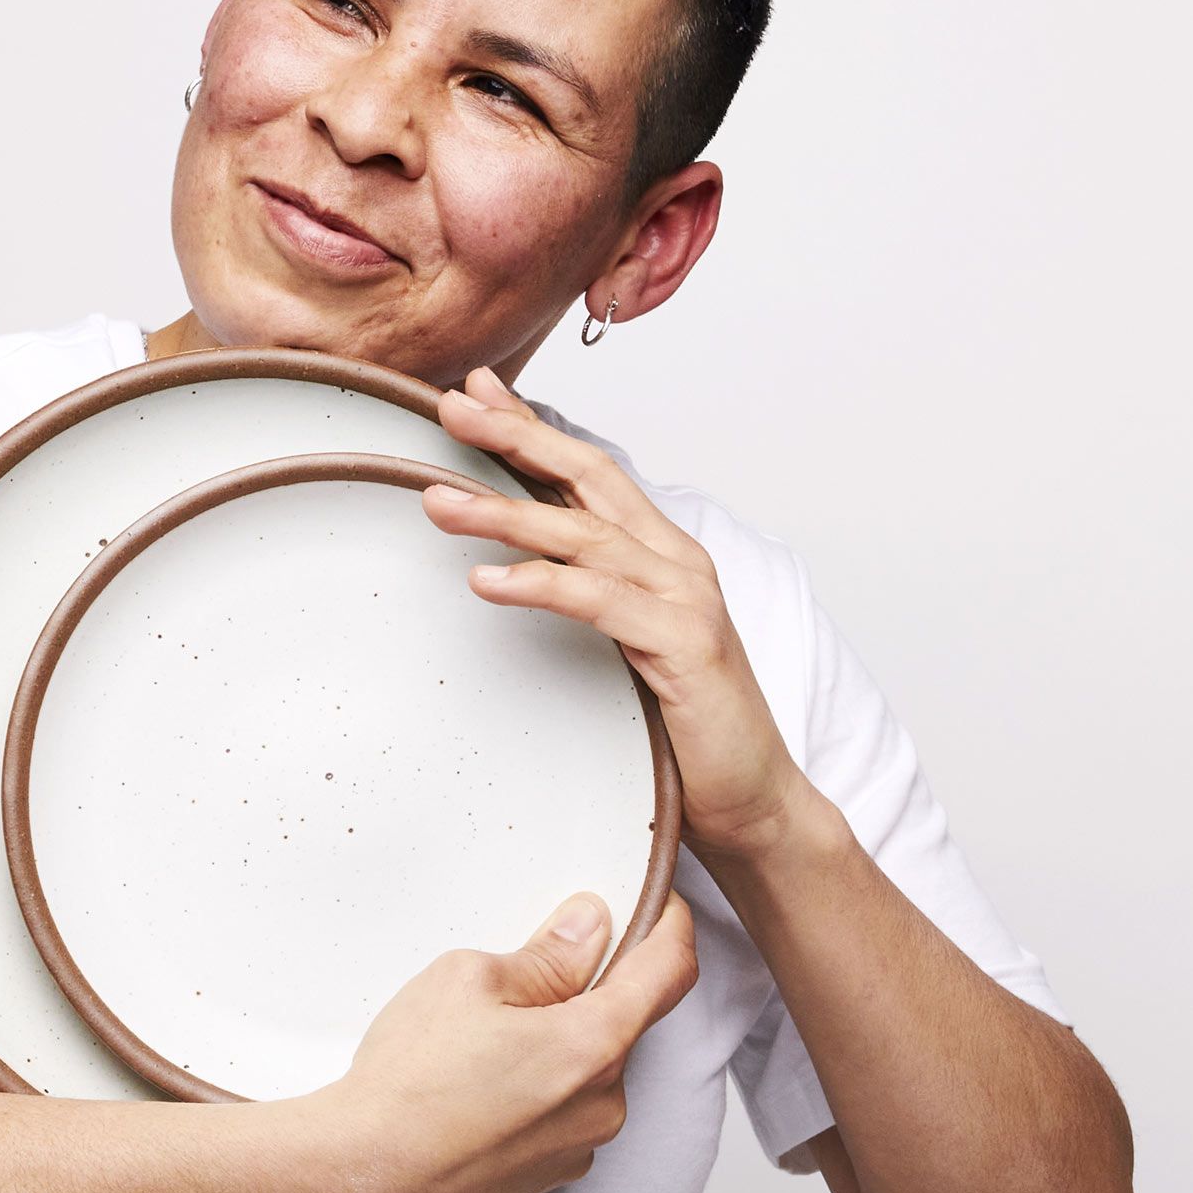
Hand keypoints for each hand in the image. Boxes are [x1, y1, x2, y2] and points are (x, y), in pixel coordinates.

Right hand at [301, 886, 698, 1192]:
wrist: (358, 1182)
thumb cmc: (408, 1083)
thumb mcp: (468, 980)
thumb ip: (545, 955)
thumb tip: (590, 929)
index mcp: (595, 1044)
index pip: (669, 971)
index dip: (669, 925)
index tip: (659, 903)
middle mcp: (602, 1105)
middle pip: (620, 1023)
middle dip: (584, 991)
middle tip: (519, 974)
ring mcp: (576, 1150)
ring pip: (585, 1071)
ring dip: (554, 1043)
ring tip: (477, 1042)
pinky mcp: (544, 1181)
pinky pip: (558, 1115)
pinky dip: (534, 1089)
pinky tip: (473, 1087)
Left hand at [420, 362, 810, 866]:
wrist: (755, 798)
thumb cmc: (686, 725)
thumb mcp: (630, 645)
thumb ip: (590, 598)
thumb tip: (521, 570)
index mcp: (661, 554)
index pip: (589, 474)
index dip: (533, 429)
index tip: (474, 393)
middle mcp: (675, 563)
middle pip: (586, 480)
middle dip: (516, 438)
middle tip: (449, 409)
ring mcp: (683, 600)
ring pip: (581, 536)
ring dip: (503, 513)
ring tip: (436, 501)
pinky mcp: (683, 645)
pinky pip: (597, 602)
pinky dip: (539, 585)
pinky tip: (486, 581)